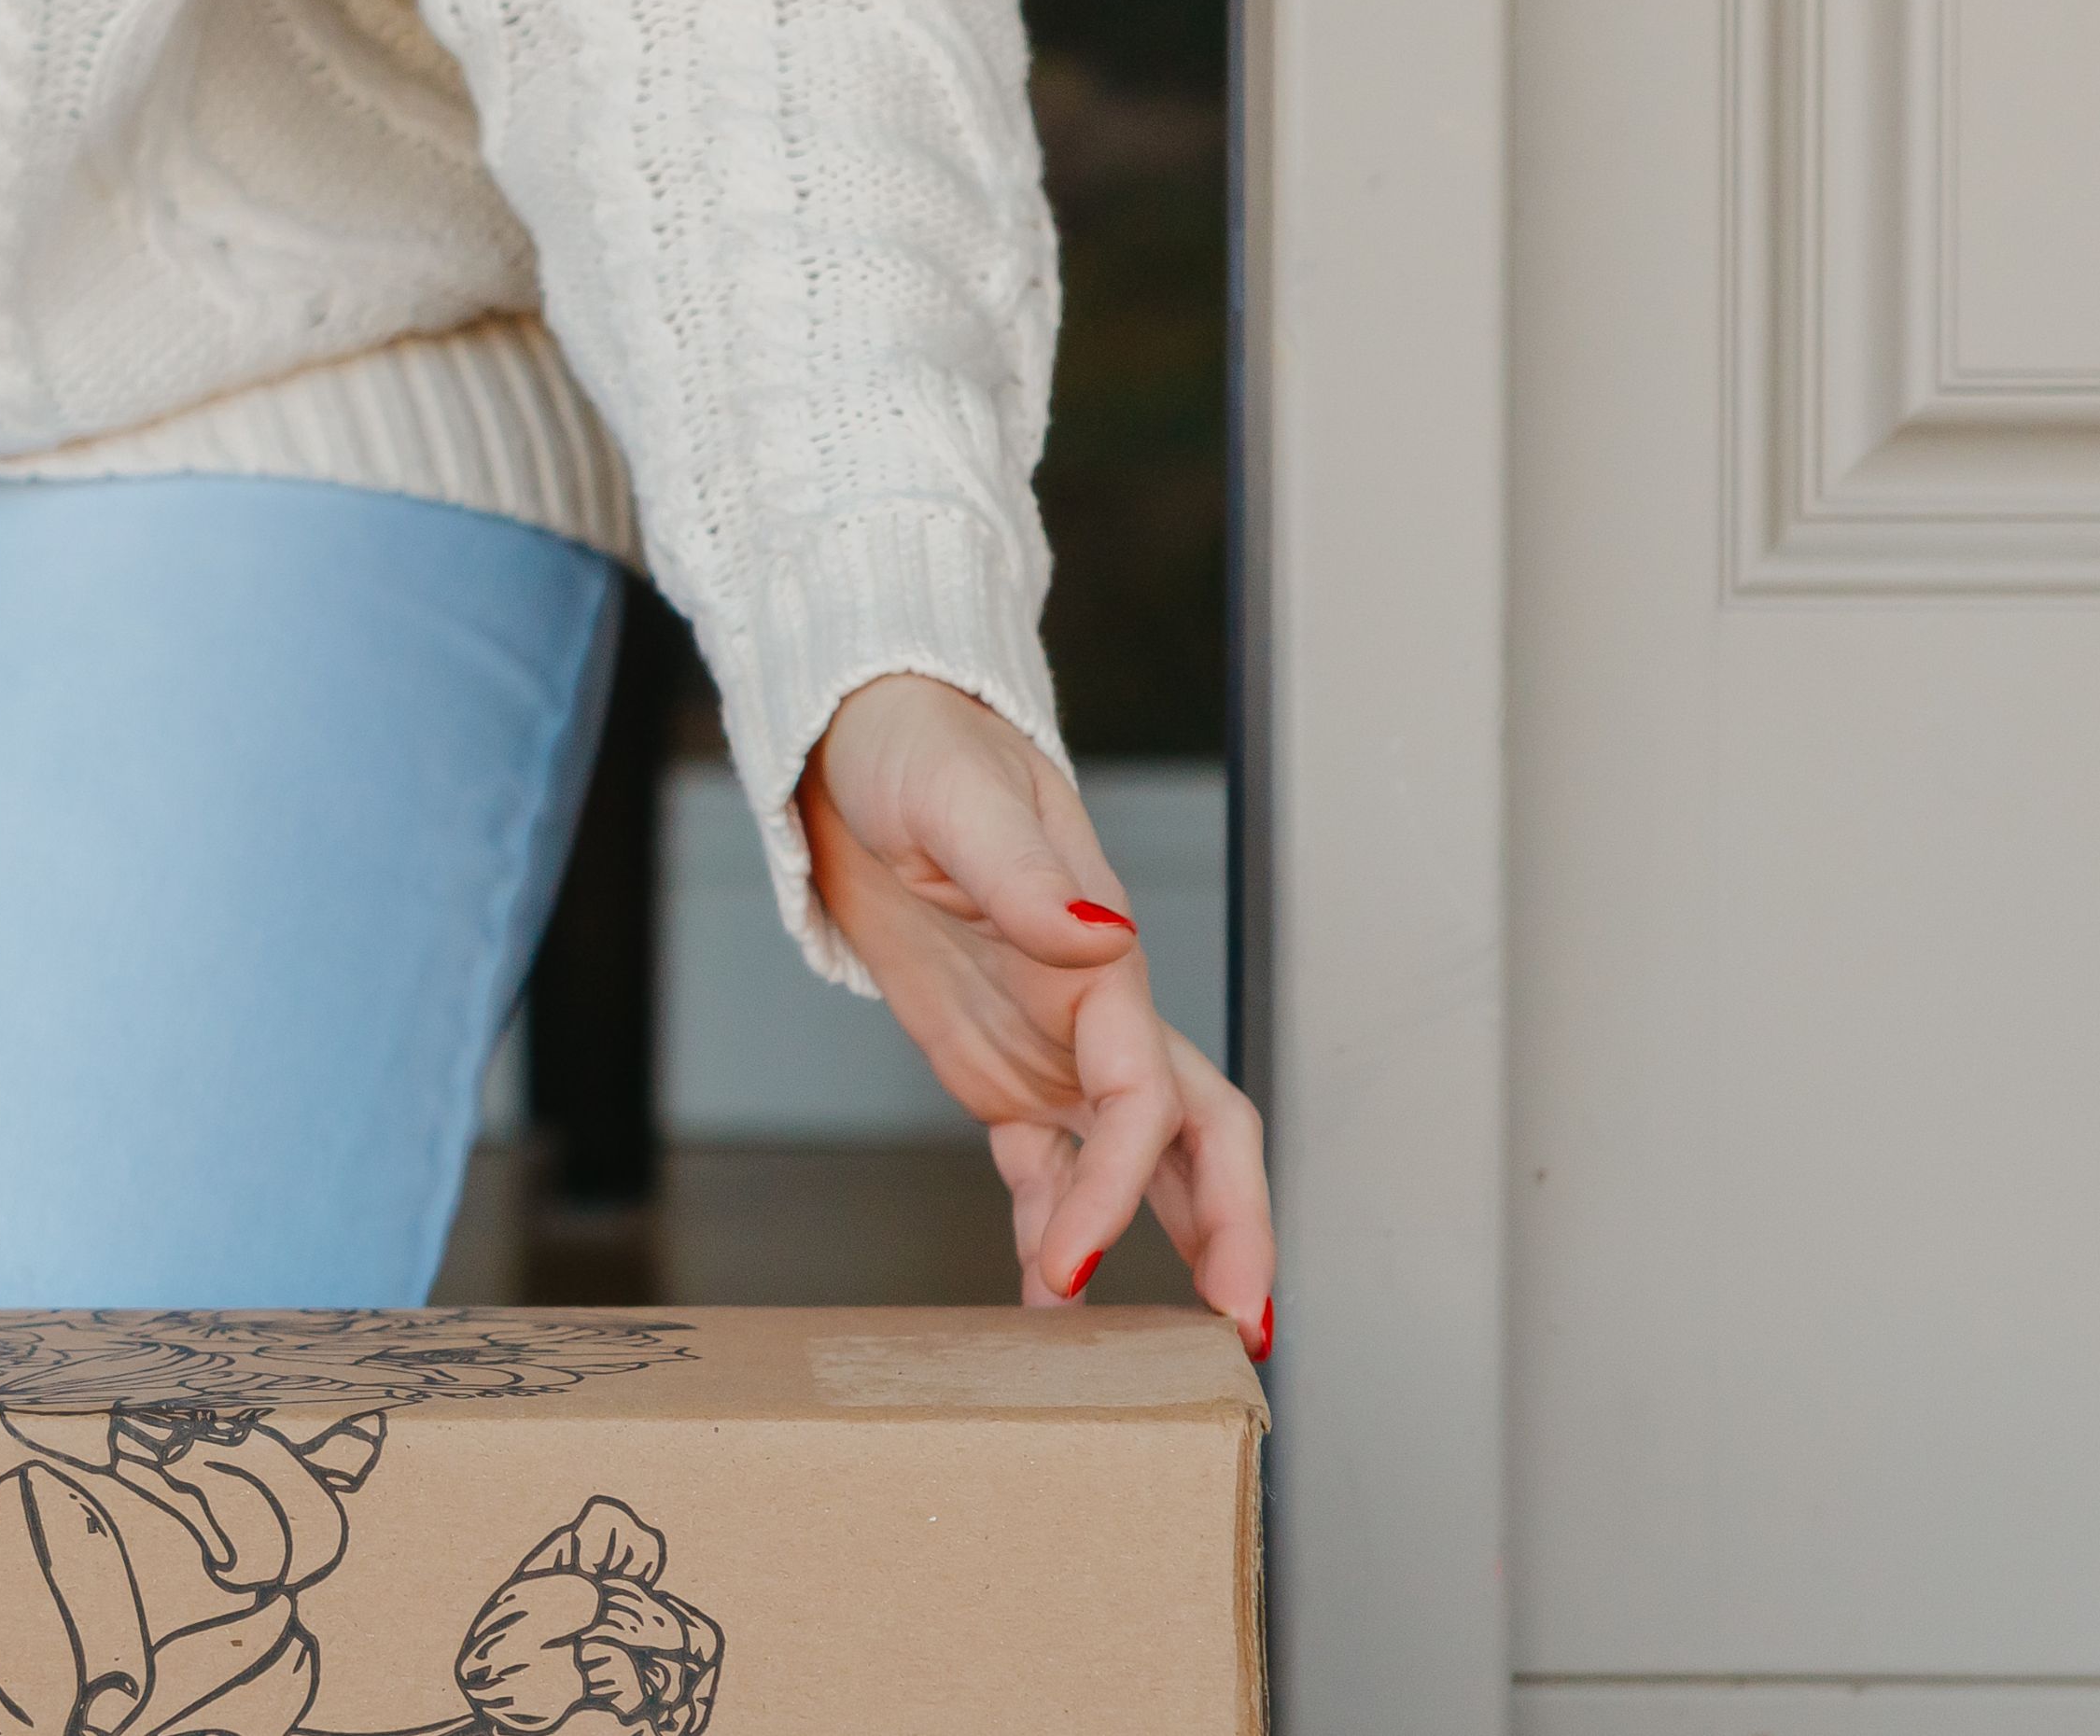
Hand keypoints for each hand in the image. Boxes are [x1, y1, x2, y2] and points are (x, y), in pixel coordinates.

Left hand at [790, 673, 1275, 1354]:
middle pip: (1198, 1140)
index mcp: (1100, 962)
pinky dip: (1060, 1233)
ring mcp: (1055, 1046)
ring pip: (1142, 1166)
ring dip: (1163, 1247)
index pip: (1145, 1096)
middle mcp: (1097, 1013)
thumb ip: (1027, 870)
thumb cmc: (916, 751)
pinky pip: (1050, 1167)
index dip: (1126, 1185)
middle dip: (1231, 1233)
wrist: (858, 745)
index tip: (1076, 1263)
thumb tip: (1106, 933)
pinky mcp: (1003, 1065)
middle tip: (1241, 1336)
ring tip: (1156, 1353)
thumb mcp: (957, 796)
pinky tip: (1050, 1302)